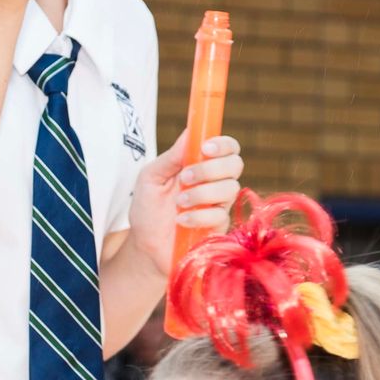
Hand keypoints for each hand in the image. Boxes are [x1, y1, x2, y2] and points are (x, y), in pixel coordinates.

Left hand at [125, 134, 245, 273]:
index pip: (228, 148)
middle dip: (211, 168)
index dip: (223, 144)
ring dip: (201, 193)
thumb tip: (190, 133)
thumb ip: (171, 157)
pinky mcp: (219, 228)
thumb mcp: (150, 177)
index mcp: (201, 165)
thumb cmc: (147, 209)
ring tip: (178, 202)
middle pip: (235, 164)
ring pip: (230, 188)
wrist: (144, 246)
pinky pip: (220, 215)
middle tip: (185, 177)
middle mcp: (215, 182)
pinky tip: (180, 220)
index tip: (205, 148)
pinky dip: (198, 216)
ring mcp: (219, 205)